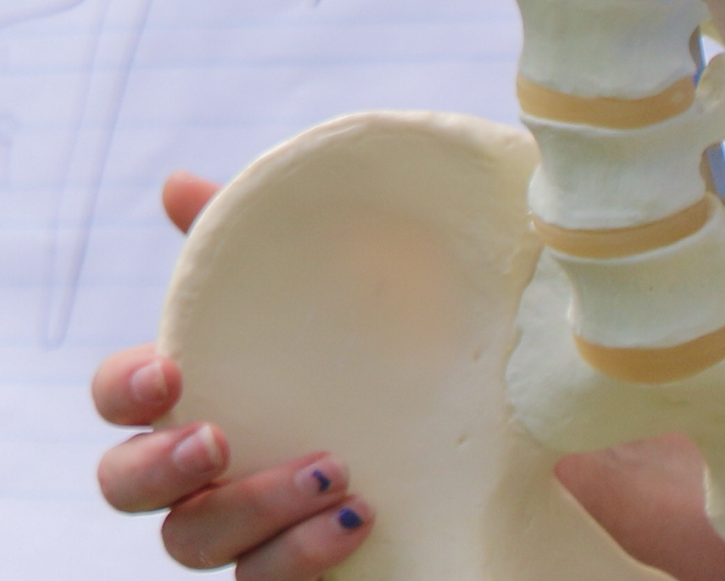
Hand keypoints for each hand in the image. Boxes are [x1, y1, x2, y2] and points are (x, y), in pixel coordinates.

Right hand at [95, 163, 724, 578]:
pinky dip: (297, 558)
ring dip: (244, 510)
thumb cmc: (469, 377)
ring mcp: (272, 534)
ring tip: (335, 472)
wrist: (599, 471)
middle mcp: (233, 468)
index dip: (124, 390)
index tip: (172, 371)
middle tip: (214, 438)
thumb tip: (175, 184)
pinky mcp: (323, 579)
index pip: (126, 399)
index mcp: (229, 391)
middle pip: (125, 485)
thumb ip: (278, 247)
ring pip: (191, 545)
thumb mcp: (384, 297)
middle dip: (152, 464)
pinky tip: (360, 519)